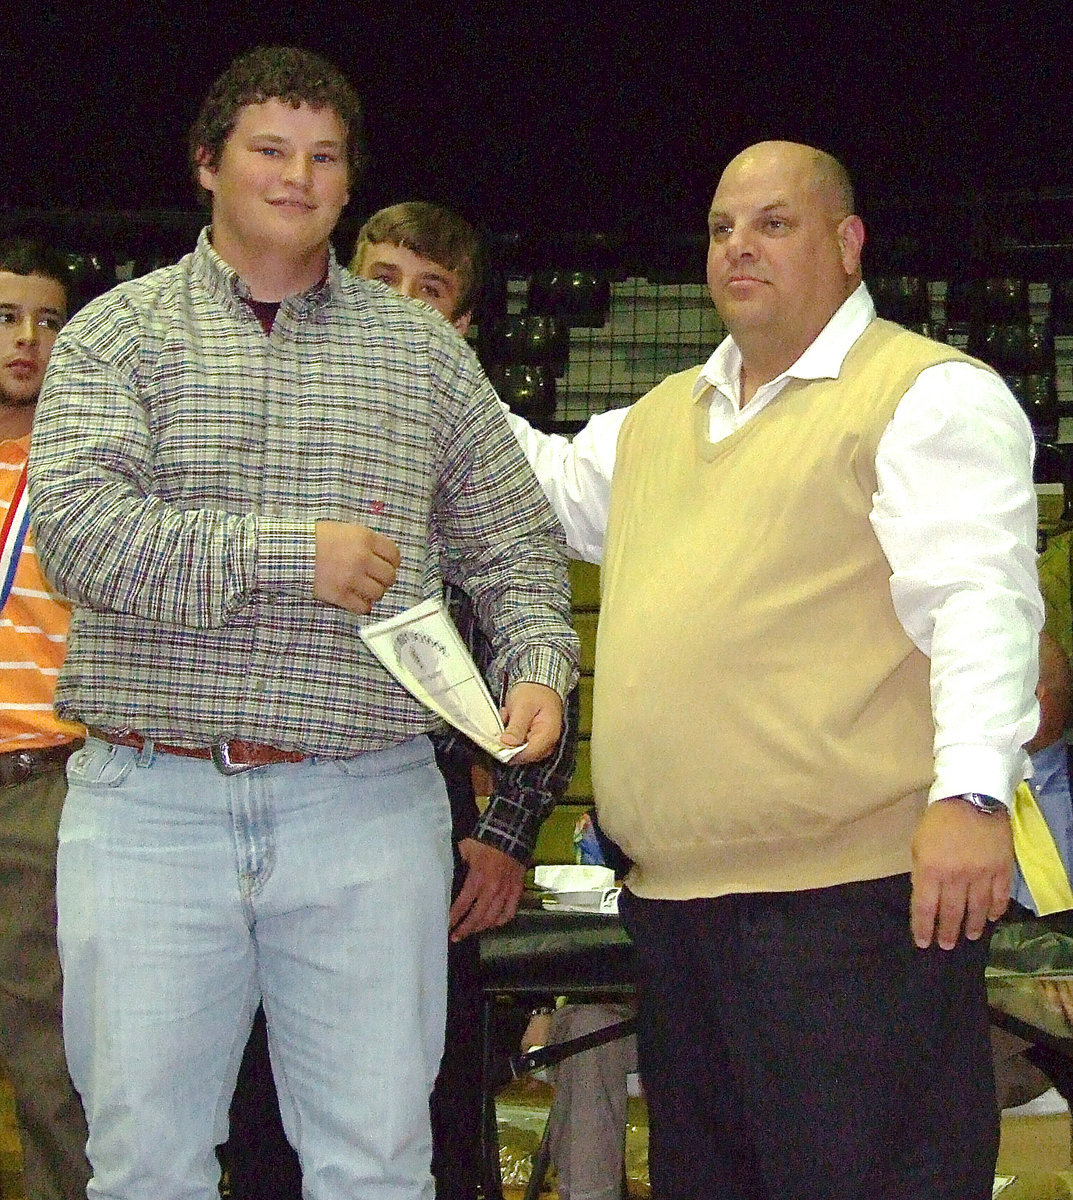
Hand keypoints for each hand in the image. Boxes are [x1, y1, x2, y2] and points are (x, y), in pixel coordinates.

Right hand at [313, 520, 399, 614]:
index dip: (393, 562)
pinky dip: (363, 606)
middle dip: (384, 579)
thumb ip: (366, 541)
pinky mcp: (341, 595)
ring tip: (364, 590)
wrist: (293, 551)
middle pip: (389, 576)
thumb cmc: (317, 538)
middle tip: (375, 579)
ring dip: (374, 593)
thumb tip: (382, 556)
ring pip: (378, 593)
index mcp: (365, 539)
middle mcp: (362, 558)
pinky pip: (363, 607)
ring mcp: (352, 578)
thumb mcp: (346, 530)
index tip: (388, 565)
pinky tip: (357, 600)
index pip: (394, 555)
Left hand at [449, 838, 525, 941]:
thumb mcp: (465, 848)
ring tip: (471, 931)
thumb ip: (457, 863)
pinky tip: (493, 923)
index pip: (463, 905)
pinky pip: (509, 912)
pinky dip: (501, 921)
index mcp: (477, 879)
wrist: (511, 832)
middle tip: (455, 936)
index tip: (445, 926)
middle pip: (477, 917)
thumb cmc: (485, 839)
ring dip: (480, 927)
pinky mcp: (517, 890)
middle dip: (465, 929)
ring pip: (493, 918)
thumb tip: (444, 872)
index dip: (453, 917)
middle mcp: (492, 889)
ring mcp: (506, 892)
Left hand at [499, 682, 562, 762]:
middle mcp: (548, 742)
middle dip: (509, 741)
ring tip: (508, 715)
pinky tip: (510, 718)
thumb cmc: (534, 691)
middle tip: (505, 721)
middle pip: (523, 754)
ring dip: (509, 736)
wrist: (539, 681)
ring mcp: (542, 742)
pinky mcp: (534, 739)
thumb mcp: (522, 707)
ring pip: (519, 749)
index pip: (528, 754)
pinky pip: (519, 743)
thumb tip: (507, 744)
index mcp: (548, 735)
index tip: (498, 743)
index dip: (511, 752)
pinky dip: (511, 733)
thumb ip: (516, 727)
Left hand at [910, 798, 1012, 949]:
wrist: (972, 797)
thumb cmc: (939, 821)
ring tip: (969, 936)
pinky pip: (999, 897)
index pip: (924, 907)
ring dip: (973, 926)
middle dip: (947, 932)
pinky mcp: (1001, 869)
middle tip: (947, 946)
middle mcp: (956, 877)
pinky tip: (991, 918)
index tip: (923, 943)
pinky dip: (995, 910)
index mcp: (930, 869)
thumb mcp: (919, 844)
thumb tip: (926, 898)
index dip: (923, 927)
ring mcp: (981, 874)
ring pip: (977, 909)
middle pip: (951, 913)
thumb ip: (922, 872)